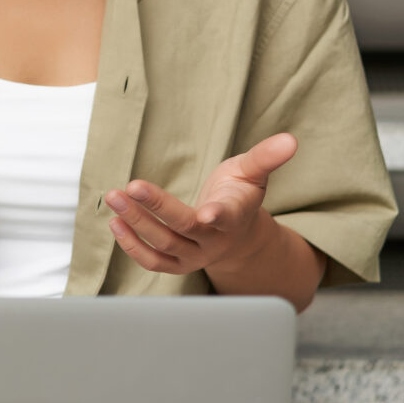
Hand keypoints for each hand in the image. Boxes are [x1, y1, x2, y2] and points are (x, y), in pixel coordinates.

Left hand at [104, 132, 298, 275]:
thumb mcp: (253, 172)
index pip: (226, 216)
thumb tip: (291, 139)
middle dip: (155, 208)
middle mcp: (213, 240)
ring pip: (162, 244)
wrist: (237, 234)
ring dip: (135, 223)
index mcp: (234, 216)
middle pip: (182, 228)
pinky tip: (115, 222)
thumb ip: (267, 156)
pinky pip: (153, 261)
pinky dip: (132, 245)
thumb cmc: (240, 194)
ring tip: (113, 198)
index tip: (206, 212)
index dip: (217, 214)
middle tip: (128, 188)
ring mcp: (194, 255)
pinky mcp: (177, 263)